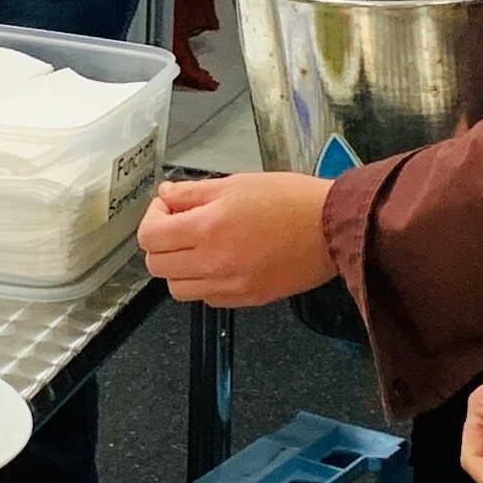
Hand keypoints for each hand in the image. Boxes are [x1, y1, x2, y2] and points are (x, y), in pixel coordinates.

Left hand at [140, 173, 337, 305]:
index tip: (169, 206)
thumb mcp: (236, 183)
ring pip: (177, 289)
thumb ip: (193, 192)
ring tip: (198, 246)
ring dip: (178, 267)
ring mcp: (229, 287)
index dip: (153, 217)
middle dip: (160, 242)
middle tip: (179, 224)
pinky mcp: (246, 299)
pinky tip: (220, 262)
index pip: (150, 236)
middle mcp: (212, 263)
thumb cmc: (289, 199)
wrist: (333, 228)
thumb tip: (165, 195)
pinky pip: (207, 298)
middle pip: (156, 266)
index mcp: (206, 229)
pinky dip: (203, 283)